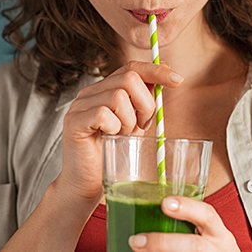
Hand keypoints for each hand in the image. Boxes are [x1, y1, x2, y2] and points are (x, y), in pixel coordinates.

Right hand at [56, 61, 182, 202]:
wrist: (88, 185)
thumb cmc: (113, 154)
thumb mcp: (136, 123)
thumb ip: (145, 100)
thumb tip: (168, 73)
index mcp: (105, 89)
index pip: (132, 67)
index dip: (156, 71)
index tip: (178, 80)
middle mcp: (90, 93)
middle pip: (129, 78)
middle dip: (145, 104)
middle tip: (141, 127)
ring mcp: (79, 105)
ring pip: (118, 96)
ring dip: (129, 120)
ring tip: (123, 136)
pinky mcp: (74, 121)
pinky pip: (103, 114)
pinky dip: (115, 128)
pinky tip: (111, 139)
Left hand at [128, 197, 240, 251]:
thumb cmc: (211, 249)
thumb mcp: (208, 234)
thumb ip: (187, 223)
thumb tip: (148, 211)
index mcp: (219, 234)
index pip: (207, 215)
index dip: (188, 207)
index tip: (164, 203)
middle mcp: (216, 249)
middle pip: (195, 246)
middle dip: (163, 243)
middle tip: (137, 241)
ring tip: (137, 249)